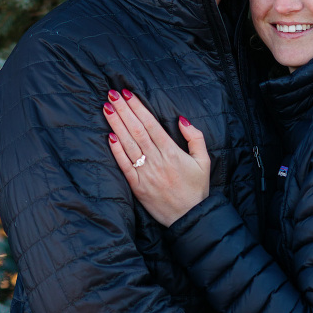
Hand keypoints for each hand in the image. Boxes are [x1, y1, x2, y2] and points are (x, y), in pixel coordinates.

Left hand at [103, 89, 210, 225]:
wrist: (189, 218)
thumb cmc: (197, 188)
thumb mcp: (204, 161)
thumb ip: (195, 138)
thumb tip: (181, 119)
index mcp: (172, 152)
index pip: (151, 124)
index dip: (138, 108)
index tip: (128, 94)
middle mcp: (157, 160)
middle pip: (137, 130)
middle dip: (124, 110)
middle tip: (112, 94)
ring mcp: (145, 174)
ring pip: (128, 144)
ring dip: (116, 125)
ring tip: (107, 108)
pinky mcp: (137, 186)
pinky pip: (124, 165)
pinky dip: (116, 150)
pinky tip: (109, 136)